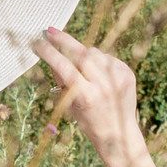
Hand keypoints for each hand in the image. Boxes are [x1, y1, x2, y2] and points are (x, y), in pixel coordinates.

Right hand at [33, 28, 141, 153]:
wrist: (119, 134)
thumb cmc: (89, 121)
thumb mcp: (70, 104)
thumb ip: (61, 79)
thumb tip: (51, 54)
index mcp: (86, 96)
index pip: (64, 67)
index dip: (50, 52)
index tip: (39, 42)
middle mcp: (104, 85)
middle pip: (81, 53)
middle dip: (63, 40)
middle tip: (50, 32)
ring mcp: (118, 78)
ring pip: (94, 53)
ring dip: (82, 54)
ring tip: (80, 68)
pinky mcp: (127, 73)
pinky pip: (107, 58)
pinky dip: (98, 62)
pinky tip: (98, 74)